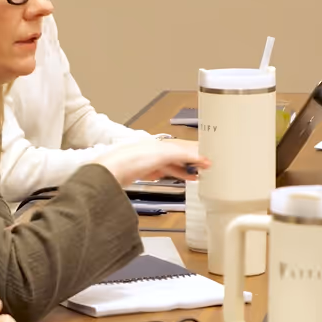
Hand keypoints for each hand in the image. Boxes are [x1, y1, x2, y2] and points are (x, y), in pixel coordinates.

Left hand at [92, 139, 209, 186]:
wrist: (111, 171)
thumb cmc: (132, 158)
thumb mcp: (165, 154)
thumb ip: (184, 155)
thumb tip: (202, 157)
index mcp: (161, 143)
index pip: (185, 146)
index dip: (198, 152)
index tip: (210, 158)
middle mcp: (155, 150)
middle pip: (179, 155)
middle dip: (193, 161)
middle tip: (207, 168)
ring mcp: (148, 162)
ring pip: (171, 165)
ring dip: (185, 170)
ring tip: (197, 175)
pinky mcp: (142, 173)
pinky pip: (162, 173)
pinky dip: (174, 175)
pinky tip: (179, 178)